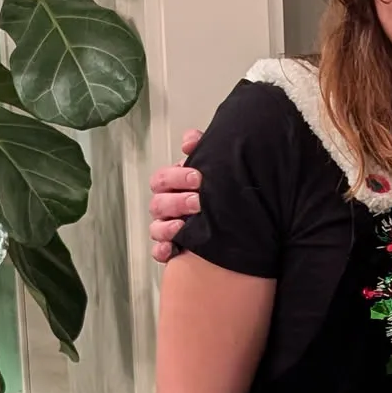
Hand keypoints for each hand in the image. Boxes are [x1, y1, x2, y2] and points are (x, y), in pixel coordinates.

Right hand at [150, 127, 204, 262]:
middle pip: (158, 203)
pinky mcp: (171, 248)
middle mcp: (166, 207)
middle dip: (177, 202)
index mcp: (172, 186)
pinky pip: (159, 251)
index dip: (176, 177)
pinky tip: (172, 249)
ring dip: (168, 227)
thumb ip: (199, 147)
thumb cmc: (213, 188)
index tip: (198, 177)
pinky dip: (162, 250)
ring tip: (183, 226)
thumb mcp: (210, 166)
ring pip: (156, 228)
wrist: (235, 218)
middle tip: (198, 201)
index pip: (162, 179)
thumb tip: (189, 140)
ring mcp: (166, 228)